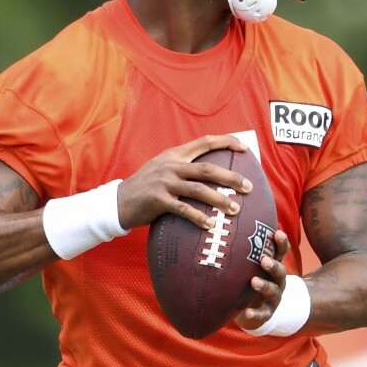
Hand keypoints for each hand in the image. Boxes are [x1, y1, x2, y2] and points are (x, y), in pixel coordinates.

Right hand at [116, 135, 252, 229]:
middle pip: (207, 169)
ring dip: (219, 200)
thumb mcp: (162, 168)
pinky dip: (198, 217)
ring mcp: (163, 182)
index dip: (226, 142)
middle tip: (248, 187)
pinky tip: (210, 225)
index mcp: (174, 155)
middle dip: (231, 178)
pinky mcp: (157, 200)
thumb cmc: (145, 187)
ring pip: (199, 189)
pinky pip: (183, 209)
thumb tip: (211, 172)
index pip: (204, 142)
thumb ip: (182, 166)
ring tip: (235, 209)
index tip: (244, 148)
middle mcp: (170, 166)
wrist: (118, 201)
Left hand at [236, 229, 290, 330]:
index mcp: (273, 266)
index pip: (280, 252)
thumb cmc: (251, 278)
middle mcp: (277, 281)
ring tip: (254, 281)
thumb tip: (229, 217)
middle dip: (273, 265)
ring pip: (273, 292)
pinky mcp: (265, 314)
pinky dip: (255, 314)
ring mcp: (273, 298)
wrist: (257, 309)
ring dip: (264, 286)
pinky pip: (261, 315)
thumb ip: (245, 247)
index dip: (281, 243)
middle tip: (264, 260)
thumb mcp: (251, 263)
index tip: (277, 233)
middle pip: (280, 272)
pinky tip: (246, 313)